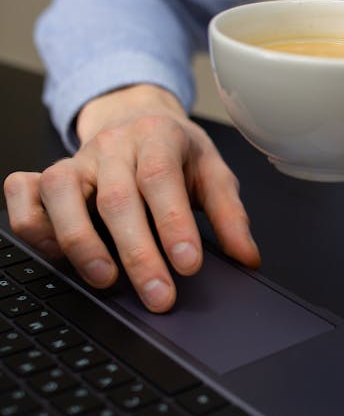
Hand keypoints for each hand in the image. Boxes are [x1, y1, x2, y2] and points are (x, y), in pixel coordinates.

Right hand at [3, 84, 259, 311]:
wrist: (138, 118)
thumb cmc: (176, 152)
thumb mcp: (213, 174)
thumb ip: (230, 215)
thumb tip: (247, 258)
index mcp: (158, 137)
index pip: (161, 178)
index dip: (173, 224)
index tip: (188, 265)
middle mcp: (113, 146)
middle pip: (117, 198)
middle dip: (138, 254)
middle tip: (159, 296)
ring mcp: (76, 159)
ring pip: (61, 193)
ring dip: (81, 242)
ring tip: (106, 281)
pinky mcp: (47, 175)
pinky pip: (23, 194)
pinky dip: (33, 225)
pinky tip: (58, 254)